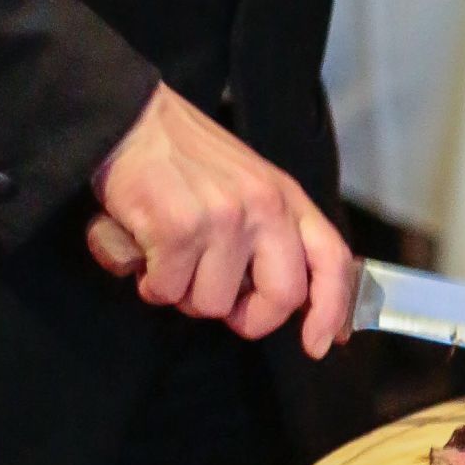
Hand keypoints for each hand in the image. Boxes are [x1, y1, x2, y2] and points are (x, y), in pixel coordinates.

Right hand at [89, 84, 355, 359]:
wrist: (132, 120)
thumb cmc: (186, 160)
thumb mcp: (248, 187)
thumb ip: (271, 237)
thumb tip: (291, 301)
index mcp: (287, 197)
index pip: (331, 259)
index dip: (331, 309)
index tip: (318, 345)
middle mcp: (265, 207)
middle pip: (282, 298)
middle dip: (246, 317)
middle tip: (211, 297)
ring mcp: (225, 219)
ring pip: (213, 304)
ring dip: (182, 291)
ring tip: (167, 251)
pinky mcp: (179, 229)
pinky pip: (166, 291)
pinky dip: (147, 280)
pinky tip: (141, 245)